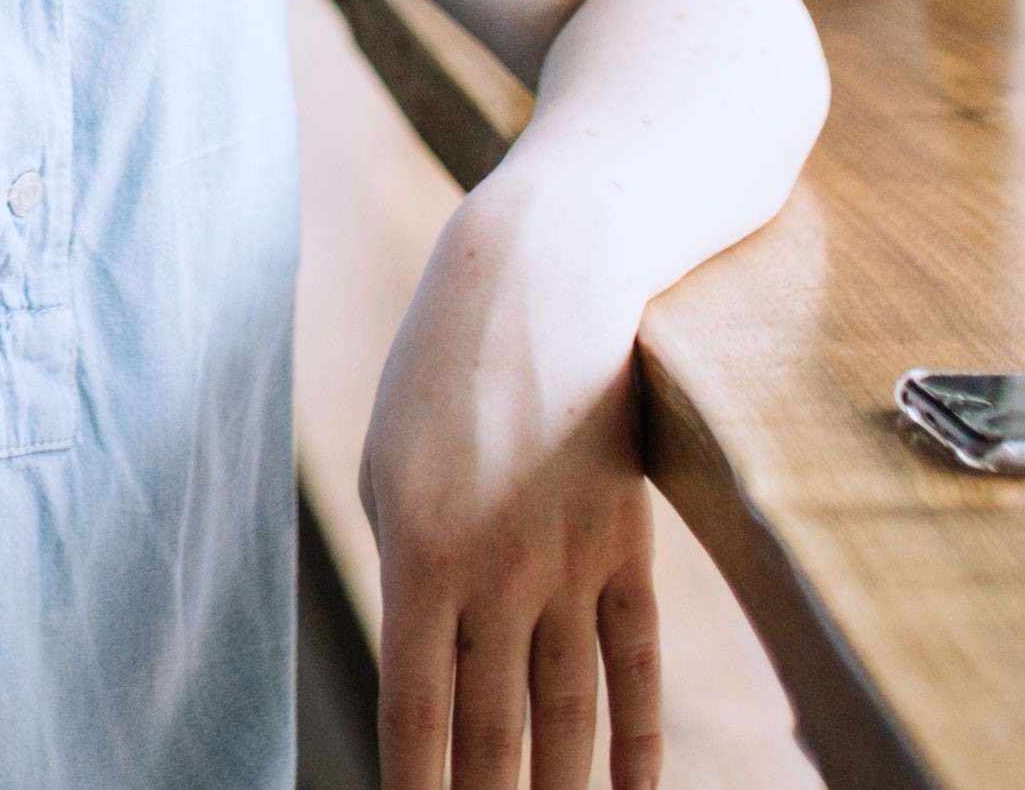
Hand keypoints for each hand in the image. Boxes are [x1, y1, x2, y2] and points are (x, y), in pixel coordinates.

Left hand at [358, 183, 662, 789]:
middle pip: (494, 735)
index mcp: (416, 555)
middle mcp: (497, 575)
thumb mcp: (387, 467)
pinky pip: (634, 666)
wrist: (542, 280)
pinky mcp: (627, 548)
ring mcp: (570, 566)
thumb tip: (423, 665)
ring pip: (568, 718)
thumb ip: (407, 572)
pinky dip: (637, 743)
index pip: (416, 715)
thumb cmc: (439, 372)